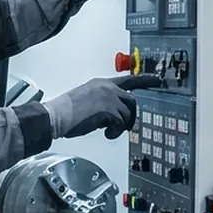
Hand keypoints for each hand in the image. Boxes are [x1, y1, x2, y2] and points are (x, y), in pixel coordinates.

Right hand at [43, 74, 162, 139]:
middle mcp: (107, 88)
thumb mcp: (85, 99)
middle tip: (124, 124)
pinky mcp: (110, 111)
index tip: (156, 80)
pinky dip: (114, 132)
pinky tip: (106, 133)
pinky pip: (121, 124)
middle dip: (130, 115)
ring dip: (120, 125)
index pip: (128, 79)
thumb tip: (110, 115)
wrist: (56, 116)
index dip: (144, 80)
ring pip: (127, 114)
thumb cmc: (64, 111)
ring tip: (108, 130)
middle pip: (131, 101)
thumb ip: (101, 101)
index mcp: (101, 83)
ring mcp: (109, 99)